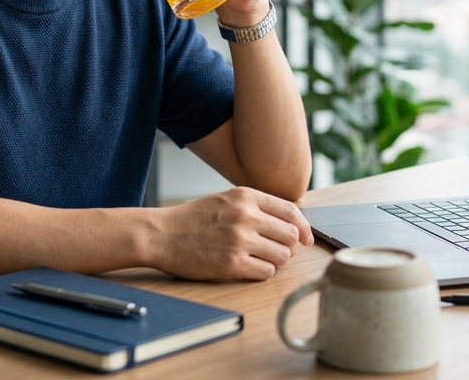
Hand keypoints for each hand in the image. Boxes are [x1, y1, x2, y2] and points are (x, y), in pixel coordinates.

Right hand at [148, 186, 313, 280]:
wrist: (161, 235)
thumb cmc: (193, 219)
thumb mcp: (226, 199)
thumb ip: (256, 206)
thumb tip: (292, 222)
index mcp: (246, 196)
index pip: (292, 212)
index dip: (304, 228)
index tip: (307, 239)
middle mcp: (246, 216)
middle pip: (291, 236)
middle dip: (288, 246)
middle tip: (275, 250)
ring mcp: (240, 240)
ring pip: (283, 256)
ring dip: (275, 261)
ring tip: (259, 259)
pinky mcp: (232, 264)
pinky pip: (266, 272)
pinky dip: (262, 272)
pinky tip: (248, 267)